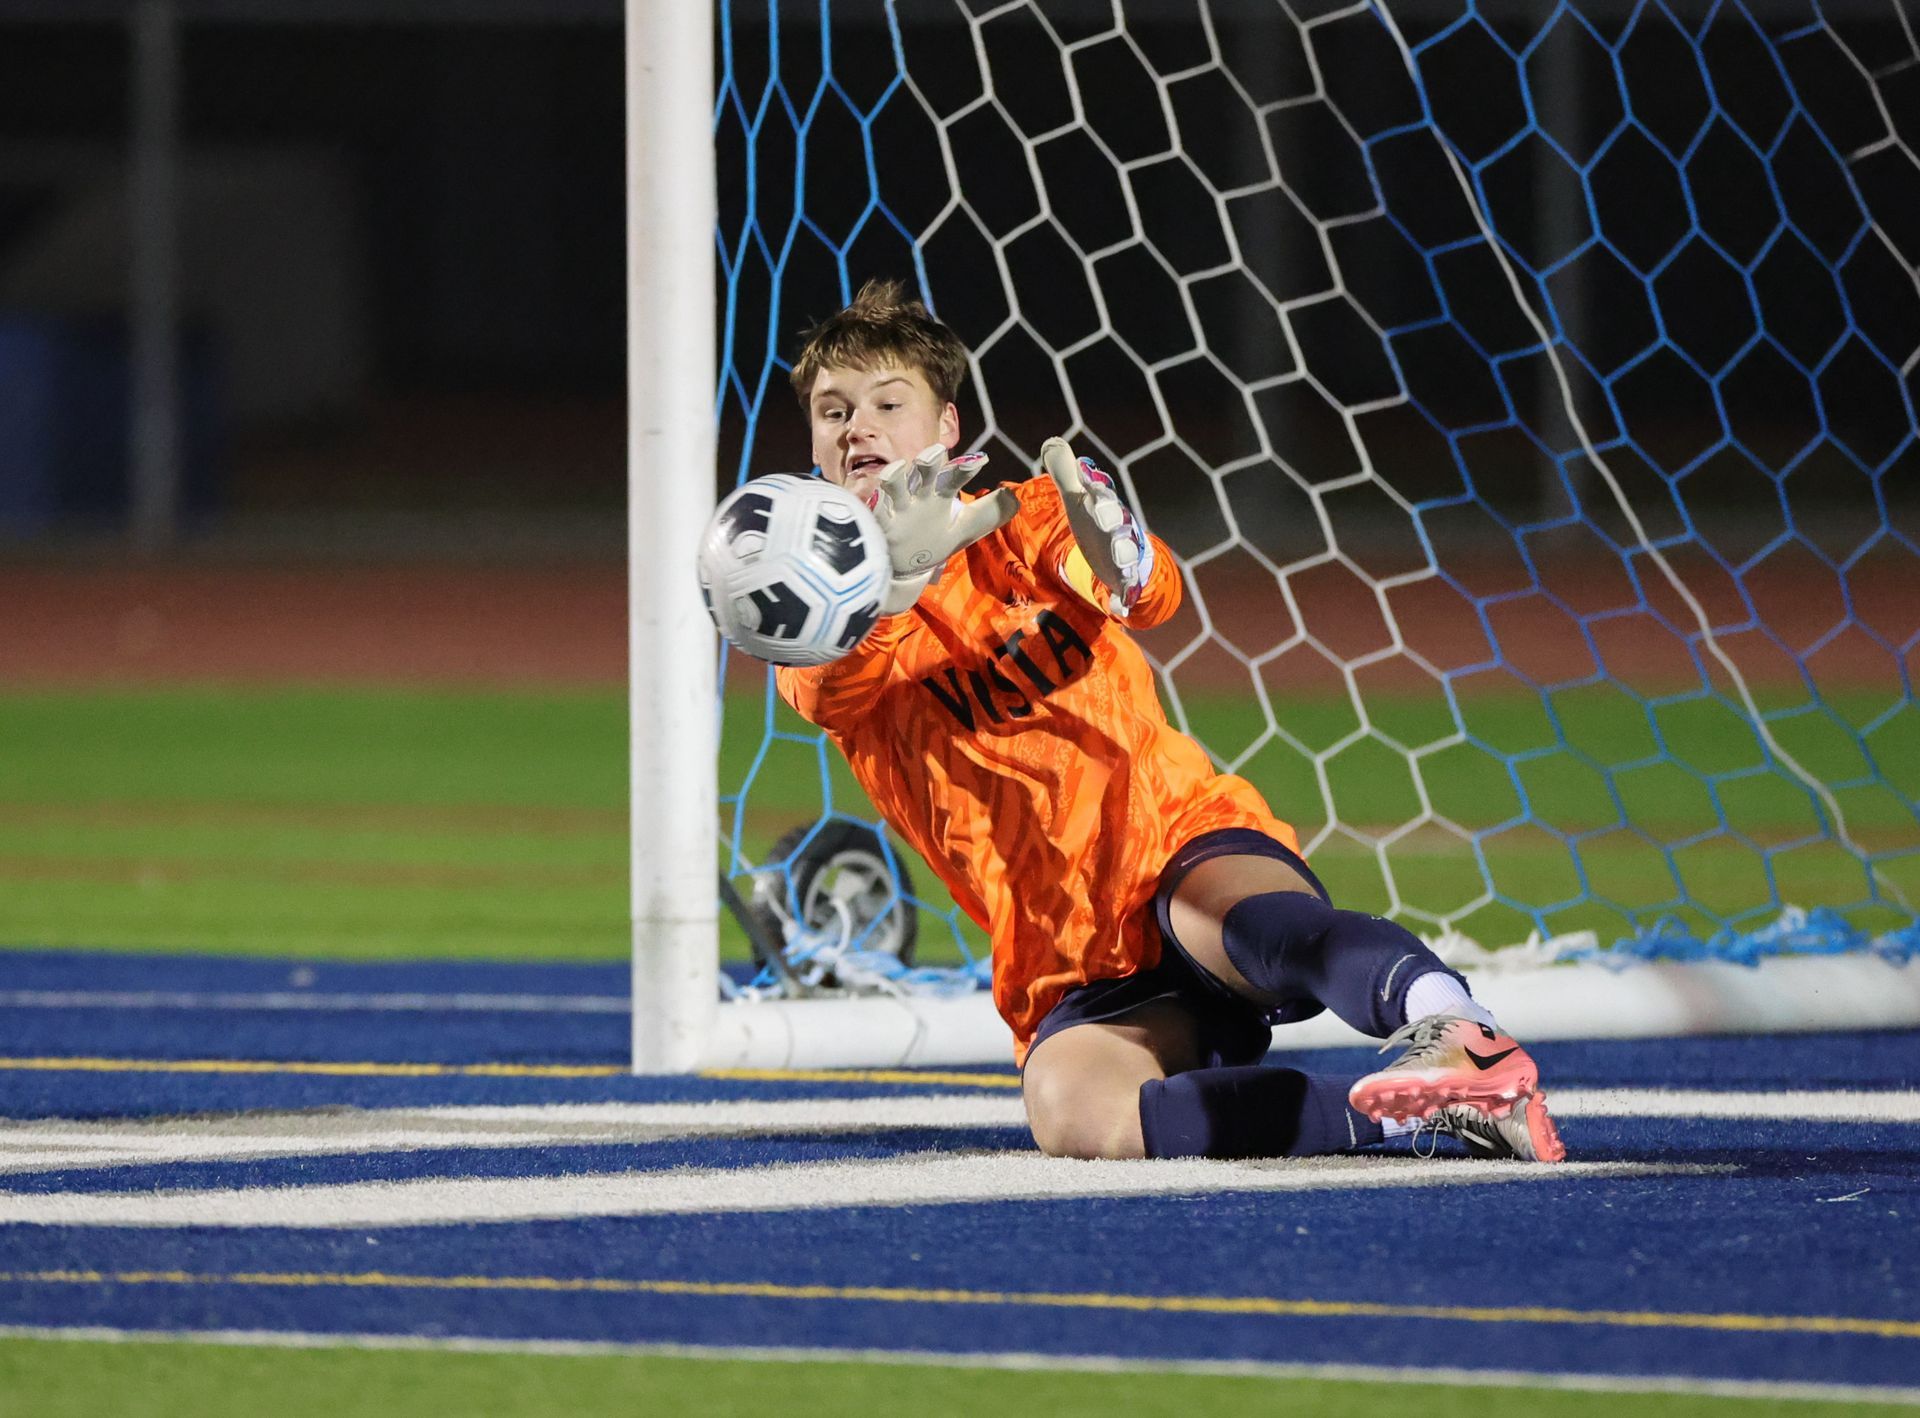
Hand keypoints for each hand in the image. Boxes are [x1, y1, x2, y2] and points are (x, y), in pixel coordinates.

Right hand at [871, 444, 1018, 613]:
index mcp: (938, 494)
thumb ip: (987, 514)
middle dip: (929, 462)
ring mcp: (895, 510)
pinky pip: (872, 513)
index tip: (981, 461)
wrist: (896, 566)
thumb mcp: (962, 529)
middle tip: (936, 453)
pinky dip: (870, 506)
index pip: (954, 477)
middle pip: (923, 473)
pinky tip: (871, 502)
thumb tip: (1016, 499)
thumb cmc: (930, 540)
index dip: (965, 468)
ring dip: (895, 477)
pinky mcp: (876, 526)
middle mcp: (917, 497)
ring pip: (893, 486)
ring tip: (896, 470)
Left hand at [1039, 436, 1152, 615]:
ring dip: (1124, 552)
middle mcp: (1118, 525)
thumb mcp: (1079, 499)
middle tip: (1103, 515)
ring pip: (1127, 550)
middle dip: (1111, 515)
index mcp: (1103, 504)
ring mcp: (1124, 552)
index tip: (1083, 478)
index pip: (1099, 490)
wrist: (1123, 555)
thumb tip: (1052, 441)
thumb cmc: (1098, 521)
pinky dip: (1124, 596)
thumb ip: (1066, 473)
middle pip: (1117, 518)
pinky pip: (1127, 588)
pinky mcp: (1125, 579)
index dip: (1093, 484)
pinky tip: (1118, 605)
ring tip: (1119, 557)